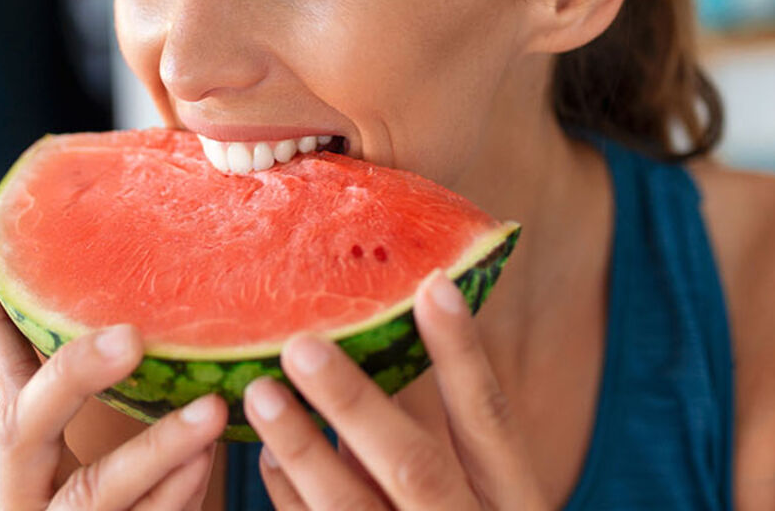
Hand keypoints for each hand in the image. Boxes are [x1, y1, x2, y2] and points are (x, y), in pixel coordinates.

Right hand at [0, 260, 225, 509]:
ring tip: (208, 408)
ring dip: (155, 448)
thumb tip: (13, 278)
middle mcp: (24, 495)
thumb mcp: (75, 445)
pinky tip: (207, 460)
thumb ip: (64, 382)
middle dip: (75, 379)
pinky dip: (176, 495)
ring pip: (96, 494)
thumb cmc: (96, 503)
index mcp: (19, 457)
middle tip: (130, 337)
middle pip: (26, 430)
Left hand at [243, 271, 545, 509]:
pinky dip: (290, 500)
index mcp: (515, 506)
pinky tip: (266, 461)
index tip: (432, 286)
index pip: (491, 421)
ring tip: (260, 395)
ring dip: (302, 452)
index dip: (463, 356)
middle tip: (300, 346)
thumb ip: (445, 444)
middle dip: (355, 404)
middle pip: (414, 467)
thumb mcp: (486, 499)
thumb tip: (395, 340)